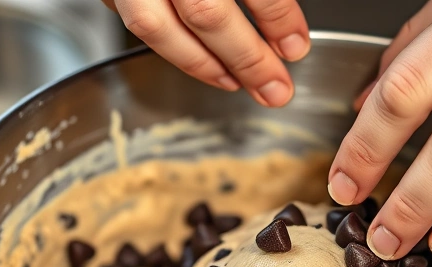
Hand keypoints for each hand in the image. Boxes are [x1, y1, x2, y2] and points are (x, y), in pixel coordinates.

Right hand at [102, 0, 309, 106]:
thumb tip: (282, 26)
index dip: (278, 16)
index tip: (296, 46)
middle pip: (206, 12)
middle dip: (246, 57)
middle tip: (275, 88)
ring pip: (156, 26)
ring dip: (200, 62)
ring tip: (234, 82)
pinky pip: (135, 18)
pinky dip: (168, 43)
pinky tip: (195, 56)